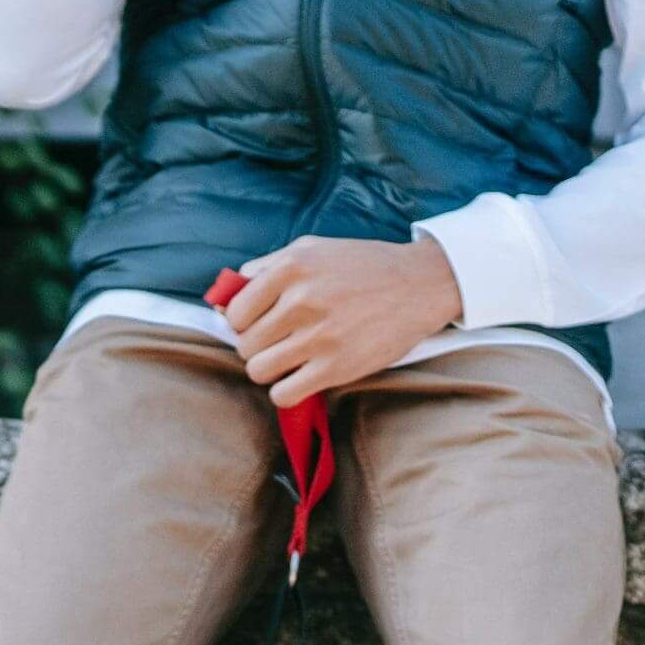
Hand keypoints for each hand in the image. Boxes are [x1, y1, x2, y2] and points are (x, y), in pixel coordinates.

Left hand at [220, 235, 464, 406]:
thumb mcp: (312, 249)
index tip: (260, 324)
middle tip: (280, 342)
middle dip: (258, 346)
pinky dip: (286, 391)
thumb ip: (266, 268)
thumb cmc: (361, 267)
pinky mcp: (336, 367)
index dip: (243, 323)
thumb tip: (225, 298)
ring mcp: (318, 336)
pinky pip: (284, 394)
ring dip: (270, 370)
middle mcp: (301, 301)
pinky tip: (301, 377)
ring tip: (290, 360)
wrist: (419, 285)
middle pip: (245, 344)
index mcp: (291, 268)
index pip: (235, 313)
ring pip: (259, 371)